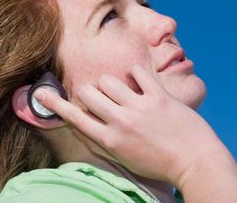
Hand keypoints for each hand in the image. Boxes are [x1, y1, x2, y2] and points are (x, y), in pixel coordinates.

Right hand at [34, 64, 226, 185]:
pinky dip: (136, 74)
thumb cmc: (160, 163)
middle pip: (87, 93)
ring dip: (111, 82)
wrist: (195, 162)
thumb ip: (106, 138)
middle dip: (90, 91)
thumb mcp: (125, 156)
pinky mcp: (158, 96)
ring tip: (123, 90)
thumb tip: (90, 122)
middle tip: (102, 96)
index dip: (56, 104)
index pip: (75, 118)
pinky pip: (137, 72)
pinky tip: (141, 83)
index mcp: (110, 139)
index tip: (42, 94)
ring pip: (108, 80)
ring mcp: (139, 107)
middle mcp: (120, 121)